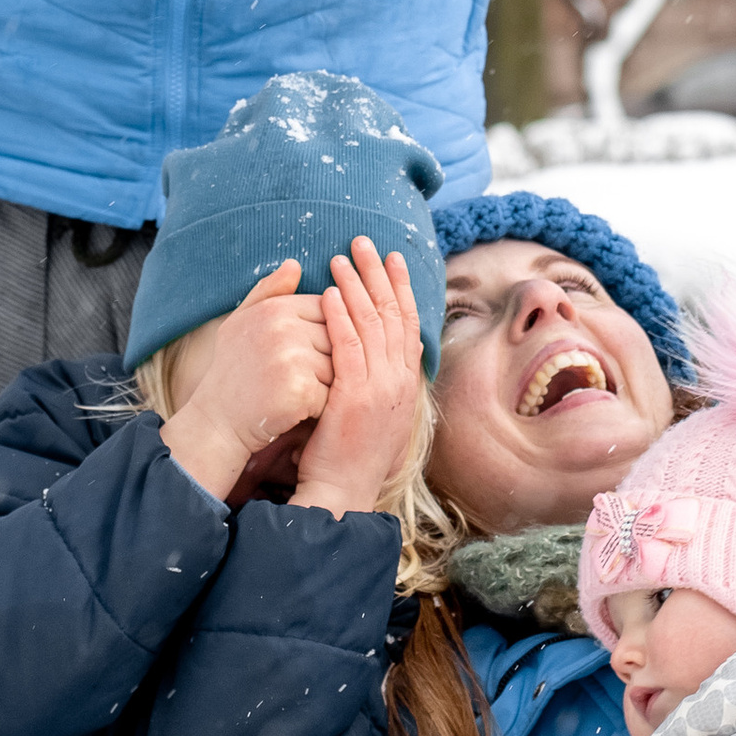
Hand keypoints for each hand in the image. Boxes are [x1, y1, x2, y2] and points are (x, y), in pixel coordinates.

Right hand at [160, 263, 330, 502]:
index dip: (323, 334)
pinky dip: (323, 406)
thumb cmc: (232, 370)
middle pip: (338, 337)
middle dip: (329, 360)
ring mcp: (293, 358)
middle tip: (304, 378)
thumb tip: (295, 265)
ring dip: (329, 384)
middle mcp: (284, 328)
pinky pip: (333, 393)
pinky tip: (301, 410)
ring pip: (340, 366)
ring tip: (302, 393)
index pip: (328, 308)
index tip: (307, 352)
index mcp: (275, 308)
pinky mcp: (301, 389)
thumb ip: (269, 291)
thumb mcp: (242, 322)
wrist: (216, 422)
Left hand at [291, 238, 427, 517]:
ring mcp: (380, 389)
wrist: (343, 493)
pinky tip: (328, 293)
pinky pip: (348, 348)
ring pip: (371, 325)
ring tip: (341, 257)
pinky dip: (340, 317)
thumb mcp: (376, 410)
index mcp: (406, 383)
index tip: (390, 258)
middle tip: (364, 242)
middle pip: (393, 315)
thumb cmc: (350, 454)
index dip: (400, 287)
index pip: (407, 323)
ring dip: (356, 286)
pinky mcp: (354, 398)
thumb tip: (373, 348)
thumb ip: (377, 378)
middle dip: (379, 274)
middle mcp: (400, 382)